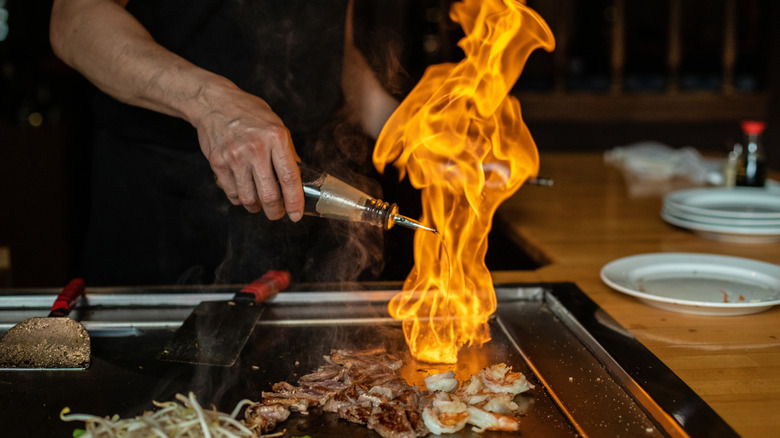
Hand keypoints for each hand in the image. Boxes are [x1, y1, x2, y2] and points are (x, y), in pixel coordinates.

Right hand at [193, 80, 303, 220]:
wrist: (214, 102)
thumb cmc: (249, 113)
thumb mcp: (276, 125)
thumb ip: (287, 151)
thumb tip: (298, 178)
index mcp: (276, 138)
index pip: (289, 178)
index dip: (295, 201)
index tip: (296, 215)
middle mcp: (256, 148)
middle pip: (269, 195)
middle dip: (275, 212)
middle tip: (277, 214)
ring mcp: (235, 157)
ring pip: (249, 198)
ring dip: (257, 207)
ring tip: (260, 204)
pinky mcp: (218, 163)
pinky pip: (232, 193)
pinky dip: (240, 199)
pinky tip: (244, 193)